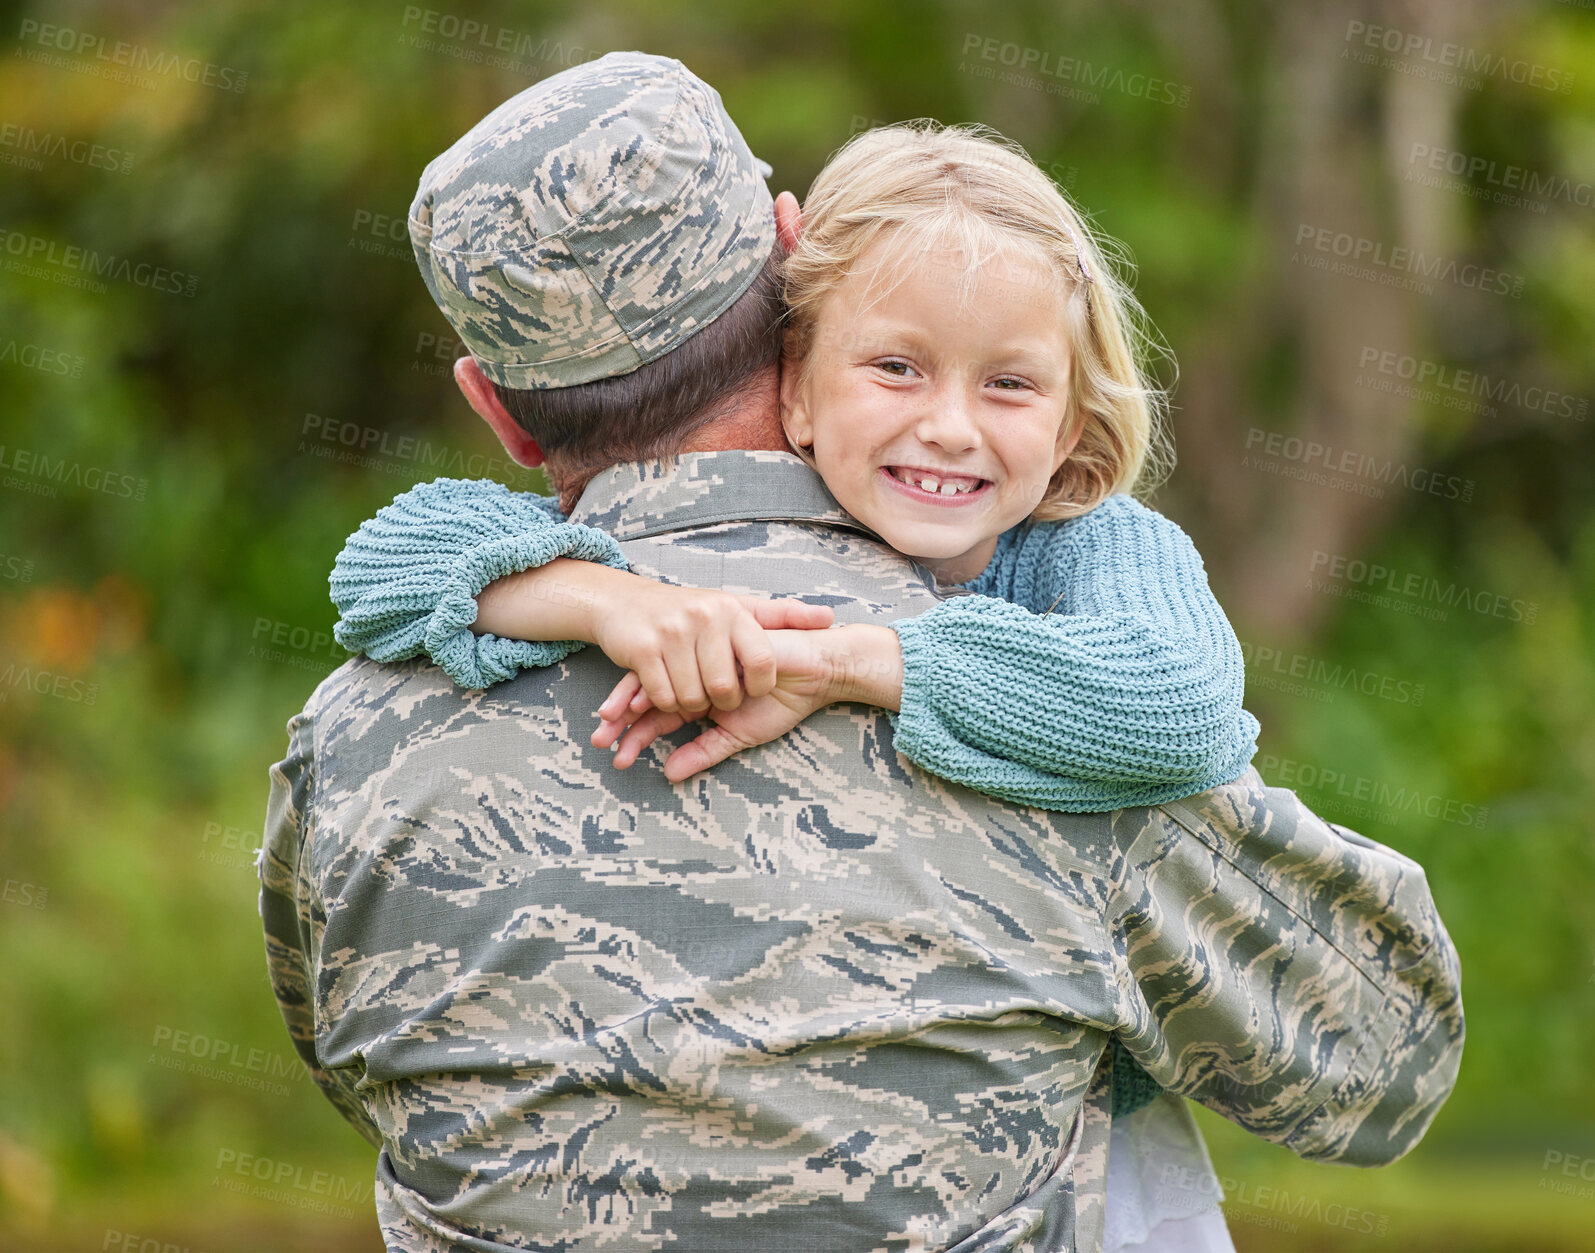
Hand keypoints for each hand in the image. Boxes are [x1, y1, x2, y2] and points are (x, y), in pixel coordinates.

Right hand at [587, 582, 832, 715]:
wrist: (623, 602)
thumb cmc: (689, 611)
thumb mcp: (738, 607)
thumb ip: (784, 615)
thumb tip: (831, 618)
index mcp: (733, 609)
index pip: (763, 661)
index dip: (760, 686)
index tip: (750, 688)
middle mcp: (705, 617)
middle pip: (725, 688)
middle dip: (721, 702)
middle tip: (716, 695)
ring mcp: (672, 632)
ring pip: (692, 697)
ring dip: (691, 705)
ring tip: (691, 691)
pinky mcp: (643, 650)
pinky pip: (663, 697)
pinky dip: (665, 702)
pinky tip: (666, 689)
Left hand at [590, 624, 903, 781]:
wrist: (817, 673)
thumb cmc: (784, 701)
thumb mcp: (738, 735)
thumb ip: (703, 752)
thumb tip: (668, 775)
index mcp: (697, 693)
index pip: (657, 713)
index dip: (634, 733)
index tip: (613, 754)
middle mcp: (693, 673)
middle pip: (648, 695)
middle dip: (623, 720)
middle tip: (601, 742)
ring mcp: (700, 656)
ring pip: (656, 678)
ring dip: (633, 702)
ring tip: (615, 722)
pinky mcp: (710, 643)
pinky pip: (678, 663)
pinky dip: (661, 682)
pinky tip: (647, 699)